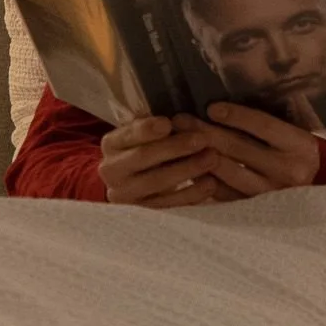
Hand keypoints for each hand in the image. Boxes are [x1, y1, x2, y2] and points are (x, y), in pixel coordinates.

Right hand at [99, 116, 244, 209]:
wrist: (132, 182)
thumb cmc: (148, 146)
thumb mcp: (145, 132)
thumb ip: (156, 123)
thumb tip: (181, 111)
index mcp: (112, 143)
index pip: (128, 134)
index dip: (147, 128)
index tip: (168, 122)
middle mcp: (111, 170)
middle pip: (143, 158)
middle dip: (175, 148)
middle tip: (203, 139)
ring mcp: (125, 195)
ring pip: (157, 183)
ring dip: (188, 170)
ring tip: (213, 157)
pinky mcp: (142, 214)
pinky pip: (168, 205)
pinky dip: (191, 194)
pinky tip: (211, 183)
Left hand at [183, 102, 320, 196]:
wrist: (325, 189)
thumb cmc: (304, 153)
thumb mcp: (298, 134)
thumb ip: (271, 123)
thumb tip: (231, 107)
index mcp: (297, 145)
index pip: (263, 126)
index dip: (236, 116)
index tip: (211, 107)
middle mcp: (284, 170)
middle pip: (238, 149)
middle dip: (205, 132)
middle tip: (180, 121)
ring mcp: (269, 194)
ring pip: (227, 174)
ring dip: (199, 157)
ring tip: (179, 143)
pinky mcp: (256, 210)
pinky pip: (224, 195)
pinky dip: (205, 181)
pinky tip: (189, 169)